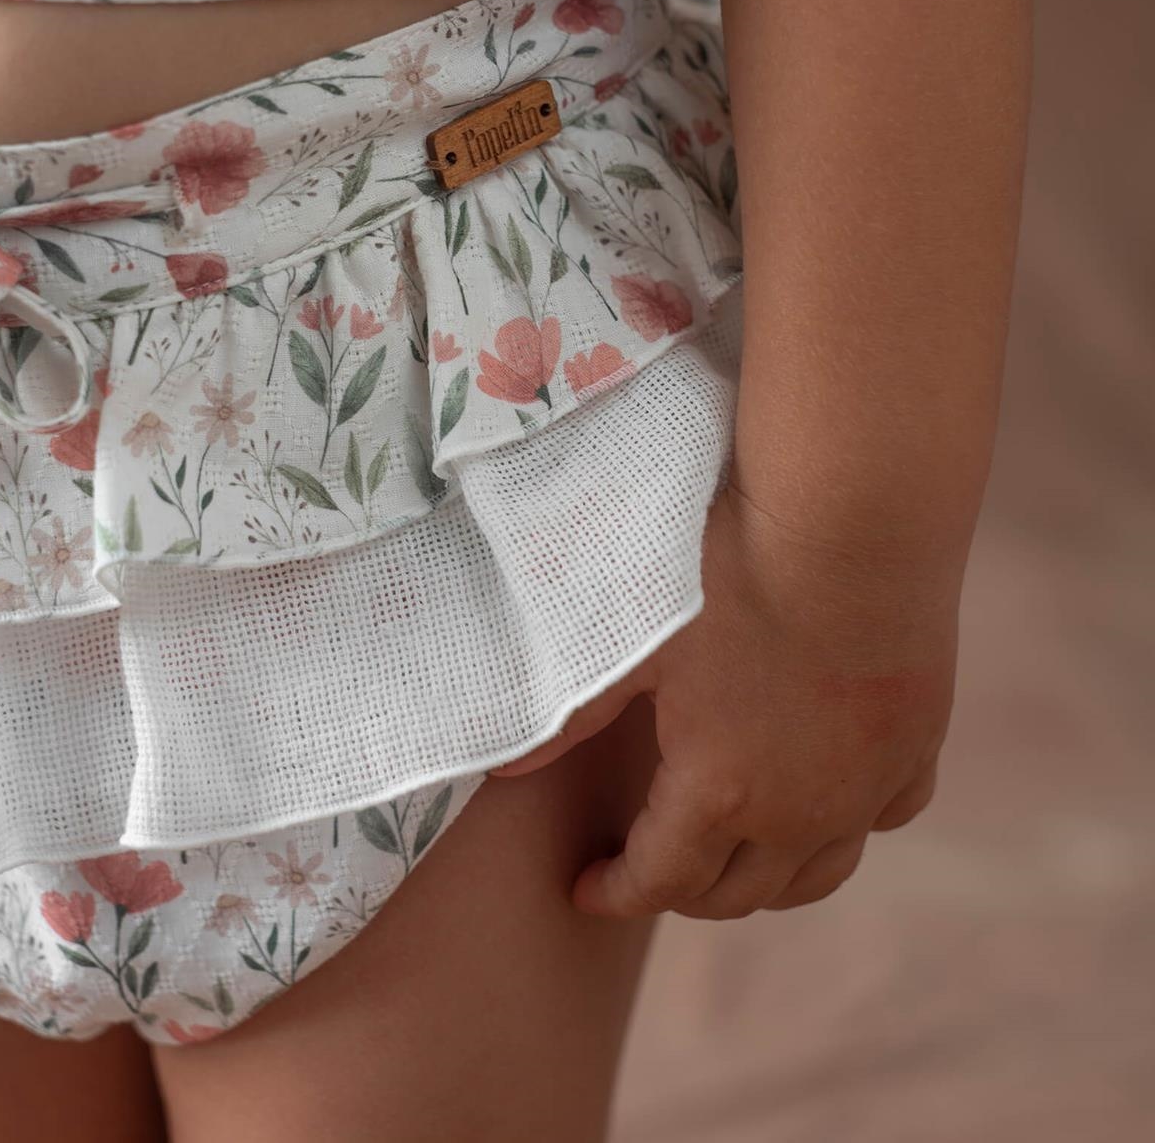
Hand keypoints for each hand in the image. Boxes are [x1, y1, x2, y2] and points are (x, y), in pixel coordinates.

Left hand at [489, 480, 961, 919]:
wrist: (854, 521)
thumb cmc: (732, 574)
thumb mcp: (636, 644)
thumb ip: (569, 716)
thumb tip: (498, 768)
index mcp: (719, 795)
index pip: (659, 883)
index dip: (615, 893)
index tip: (587, 887)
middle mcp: (800, 813)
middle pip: (736, 894)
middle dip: (681, 893)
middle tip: (647, 865)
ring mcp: (867, 785)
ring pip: (816, 874)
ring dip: (765, 880)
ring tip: (730, 857)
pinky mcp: (916, 745)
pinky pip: (884, 817)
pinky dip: (847, 825)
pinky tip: (828, 799)